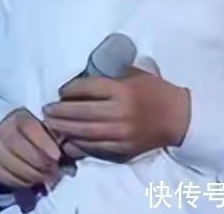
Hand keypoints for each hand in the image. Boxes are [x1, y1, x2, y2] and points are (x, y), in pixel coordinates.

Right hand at [0, 109, 61, 189]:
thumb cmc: (21, 129)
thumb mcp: (34, 123)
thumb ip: (50, 136)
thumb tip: (66, 156)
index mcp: (18, 119)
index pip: (32, 130)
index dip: (47, 145)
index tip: (58, 156)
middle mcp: (3, 133)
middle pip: (31, 156)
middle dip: (47, 166)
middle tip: (55, 170)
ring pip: (23, 171)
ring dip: (38, 177)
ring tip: (46, 176)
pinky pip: (12, 181)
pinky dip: (25, 183)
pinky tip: (31, 179)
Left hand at [42, 67, 189, 162]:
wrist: (178, 118)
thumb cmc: (154, 91)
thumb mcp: (133, 74)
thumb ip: (110, 75)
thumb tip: (81, 76)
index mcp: (122, 90)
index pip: (86, 89)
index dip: (69, 90)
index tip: (60, 91)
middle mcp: (120, 112)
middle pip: (81, 112)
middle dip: (59, 112)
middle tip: (46, 110)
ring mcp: (121, 133)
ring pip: (84, 132)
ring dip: (64, 129)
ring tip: (51, 124)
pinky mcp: (123, 149)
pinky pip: (95, 148)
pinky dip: (78, 145)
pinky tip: (67, 141)